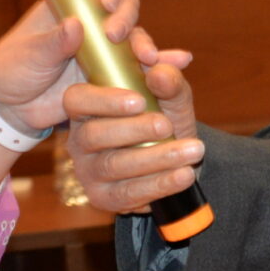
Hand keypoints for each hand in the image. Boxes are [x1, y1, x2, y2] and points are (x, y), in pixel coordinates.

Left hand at [0, 0, 143, 132]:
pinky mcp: (109, 75)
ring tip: (145, 58)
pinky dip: (146, 71)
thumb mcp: (29, 55)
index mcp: (70, 4)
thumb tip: (75, 25)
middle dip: (126, 15)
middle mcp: (92, 21)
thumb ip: (52, 42)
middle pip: (124, 5)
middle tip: (115, 35)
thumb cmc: (13, 70)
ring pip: (134, 36)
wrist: (12, 109)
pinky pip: (133, 69)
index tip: (107, 3)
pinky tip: (153, 77)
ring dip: (143, 43)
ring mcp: (103, 48)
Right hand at [63, 24, 202, 214]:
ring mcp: (88, 171)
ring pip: (114, 165)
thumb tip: (160, 73)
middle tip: (167, 125)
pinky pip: (128, 193)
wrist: (176, 159)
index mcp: (87, 106)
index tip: (140, 100)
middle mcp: (79, 139)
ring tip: (192, 150)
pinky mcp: (102, 197)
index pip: (77, 99)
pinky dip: (160, 184)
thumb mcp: (171, 96)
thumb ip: (169, 80)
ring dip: (157, 158)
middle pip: (94, 135)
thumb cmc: (164, 118)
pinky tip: (185, 174)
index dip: (104, 100)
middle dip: (134, 130)